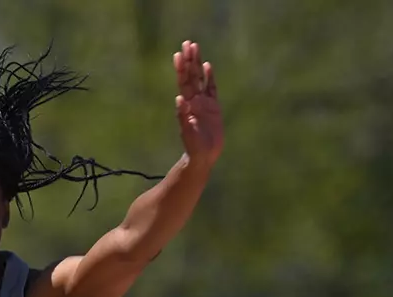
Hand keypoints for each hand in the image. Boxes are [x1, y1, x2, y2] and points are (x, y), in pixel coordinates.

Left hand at [173, 41, 222, 164]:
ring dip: (197, 64)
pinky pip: (211, 89)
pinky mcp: (213, 108)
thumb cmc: (193, 147)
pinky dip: (209, 77)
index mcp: (187, 105)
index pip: (183, 83)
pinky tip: (208, 66)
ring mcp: (204, 103)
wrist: (203, 157)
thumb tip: (179, 99)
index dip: (181, 68)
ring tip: (196, 48)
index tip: (178, 54)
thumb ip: (183, 116)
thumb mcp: (188, 132)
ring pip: (200, 79)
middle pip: (191, 76)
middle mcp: (194, 101)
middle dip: (189, 60)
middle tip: (188, 43)